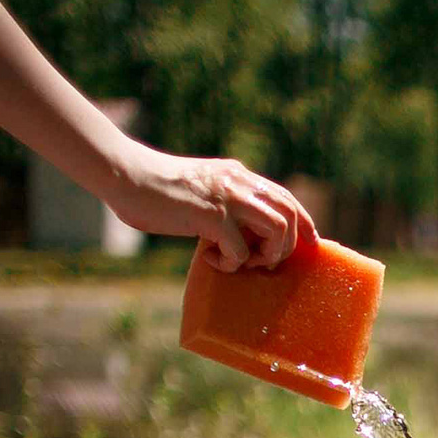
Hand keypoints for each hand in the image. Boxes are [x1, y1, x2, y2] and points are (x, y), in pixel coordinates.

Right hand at [101, 144, 312, 270]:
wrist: (125, 175)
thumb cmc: (155, 189)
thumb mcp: (200, 190)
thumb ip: (222, 203)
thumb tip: (238, 232)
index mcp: (238, 176)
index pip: (286, 198)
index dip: (305, 223)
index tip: (312, 244)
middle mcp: (240, 182)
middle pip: (290, 215)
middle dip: (286, 247)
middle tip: (260, 263)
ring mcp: (227, 198)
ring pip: (278, 230)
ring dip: (266, 255)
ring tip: (240, 262)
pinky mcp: (211, 215)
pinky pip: (241, 250)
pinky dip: (230, 263)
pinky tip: (209, 259)